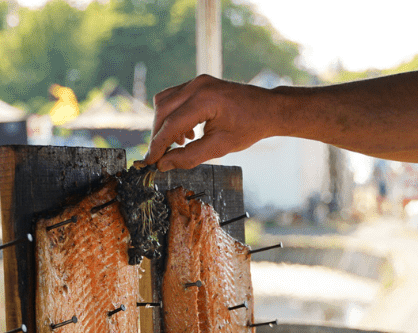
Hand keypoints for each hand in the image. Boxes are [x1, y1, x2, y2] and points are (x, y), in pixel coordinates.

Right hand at [144, 76, 276, 170]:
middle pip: (162, 110)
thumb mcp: (220, 147)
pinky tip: (187, 132)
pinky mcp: (198, 83)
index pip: (171, 124)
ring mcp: (197, 81)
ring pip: (164, 101)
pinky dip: (173, 115)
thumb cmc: (249, 127)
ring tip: (179, 143)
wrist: (268, 109)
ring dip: (164, 124)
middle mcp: (198, 85)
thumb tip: (164, 165)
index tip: (149, 161)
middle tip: (159, 156)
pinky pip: (174, 97)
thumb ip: (189, 157)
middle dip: (158, 135)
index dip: (158, 145)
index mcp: (205, 100)